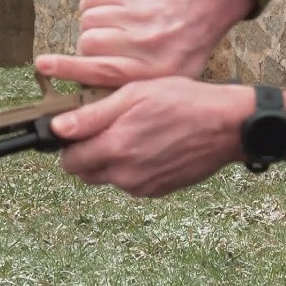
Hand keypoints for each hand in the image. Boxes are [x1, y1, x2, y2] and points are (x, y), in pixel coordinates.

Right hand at [35, 0, 254, 86]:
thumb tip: (99, 98)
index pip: (99, 73)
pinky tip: (110, 8)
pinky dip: (94, 4)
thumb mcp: (174, 77)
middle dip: (86, 48)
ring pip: (89, 22)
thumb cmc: (190, 40)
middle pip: (88, 47)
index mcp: (153, 72)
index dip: (67, 70)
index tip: (43, 66)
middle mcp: (145, 46)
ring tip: (110, 27)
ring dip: (92, 25)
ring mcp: (139, 17)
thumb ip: (139, 87)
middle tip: (102, 47)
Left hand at [51, 77, 253, 196]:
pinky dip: (134, 169)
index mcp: (115, 148)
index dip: (69, 145)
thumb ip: (92, 115)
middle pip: (86, 174)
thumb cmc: (184, 102)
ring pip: (110, 179)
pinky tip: (153, 146)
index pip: (69, 161)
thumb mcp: (135, 95)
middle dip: (89, 154)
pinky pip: (133, 183)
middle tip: (109, 129)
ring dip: (112, 162)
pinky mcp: (160, 191)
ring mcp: (144, 186)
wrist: (227, 126)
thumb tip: (57, 129)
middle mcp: (126, 175)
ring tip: (136, 134)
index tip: (80, 130)